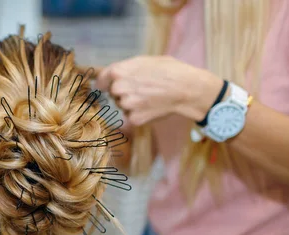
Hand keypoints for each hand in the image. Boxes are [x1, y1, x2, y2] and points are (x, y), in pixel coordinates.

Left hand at [95, 55, 222, 125]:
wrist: (186, 89)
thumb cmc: (170, 71)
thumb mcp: (146, 61)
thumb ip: (127, 68)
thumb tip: (114, 74)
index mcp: (119, 72)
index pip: (101, 79)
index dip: (103, 82)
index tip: (104, 86)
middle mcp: (119, 88)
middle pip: (113, 93)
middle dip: (122, 92)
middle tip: (140, 89)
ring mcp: (126, 105)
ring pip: (122, 105)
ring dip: (131, 103)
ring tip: (149, 97)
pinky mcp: (134, 118)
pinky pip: (131, 116)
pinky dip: (139, 113)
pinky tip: (152, 106)